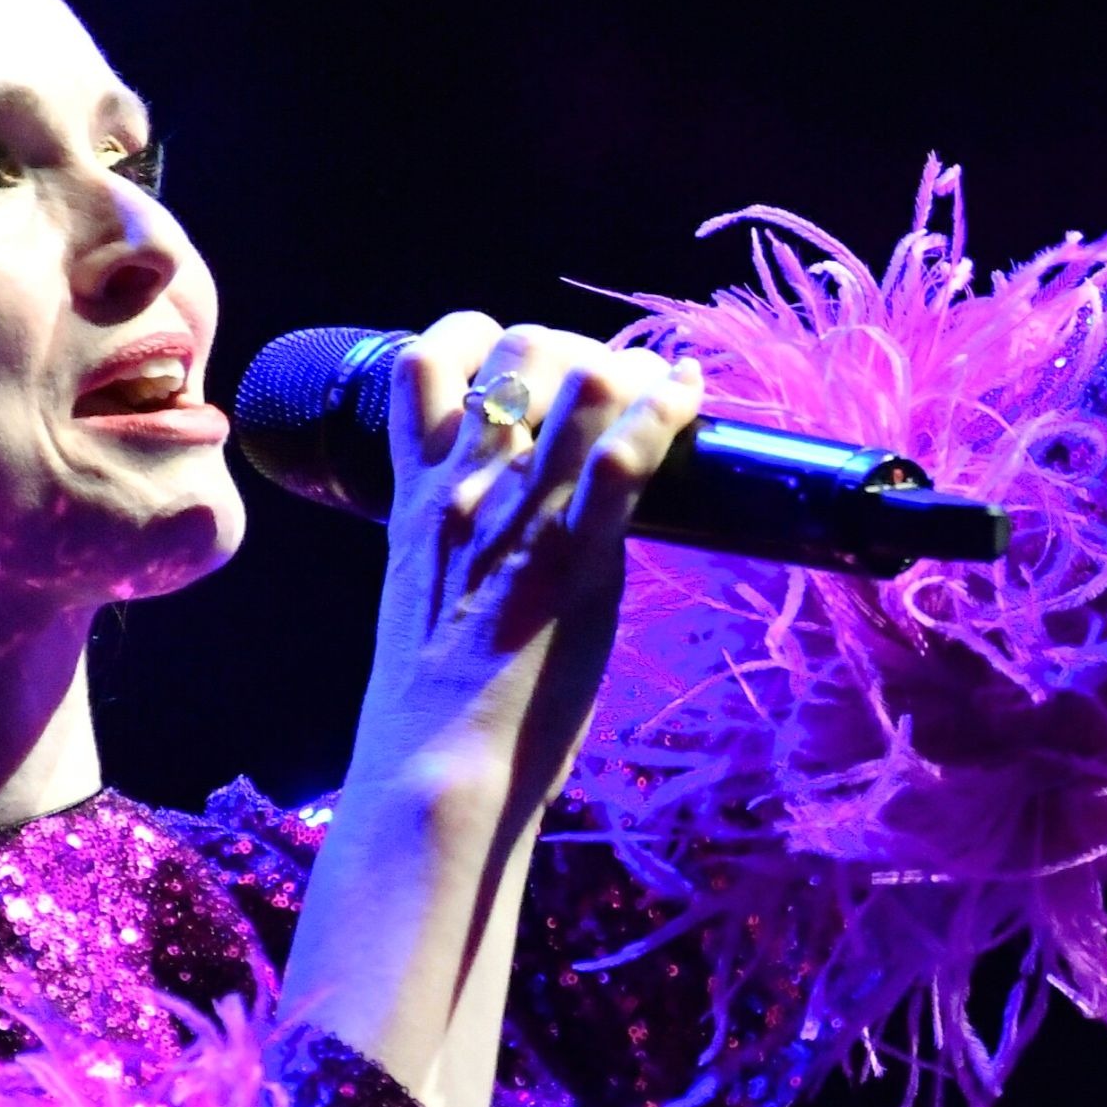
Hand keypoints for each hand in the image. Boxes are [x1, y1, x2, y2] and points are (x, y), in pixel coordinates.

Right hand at [347, 315, 702, 812]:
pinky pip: (627, 451)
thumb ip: (459, 542)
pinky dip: (670, 407)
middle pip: (516, 348)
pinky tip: (691, 395)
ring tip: (656, 389)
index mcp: (415, 495)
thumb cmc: (430, 703)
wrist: (434, 768)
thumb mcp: (425, 593)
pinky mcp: (575, 554)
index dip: (482, 339)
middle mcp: (463, 485)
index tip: (524, 367)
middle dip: (572, 347)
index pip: (423, 361)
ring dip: (629, 370)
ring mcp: (519, 513)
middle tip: (608, 383)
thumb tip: (510, 525)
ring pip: (579, 379)